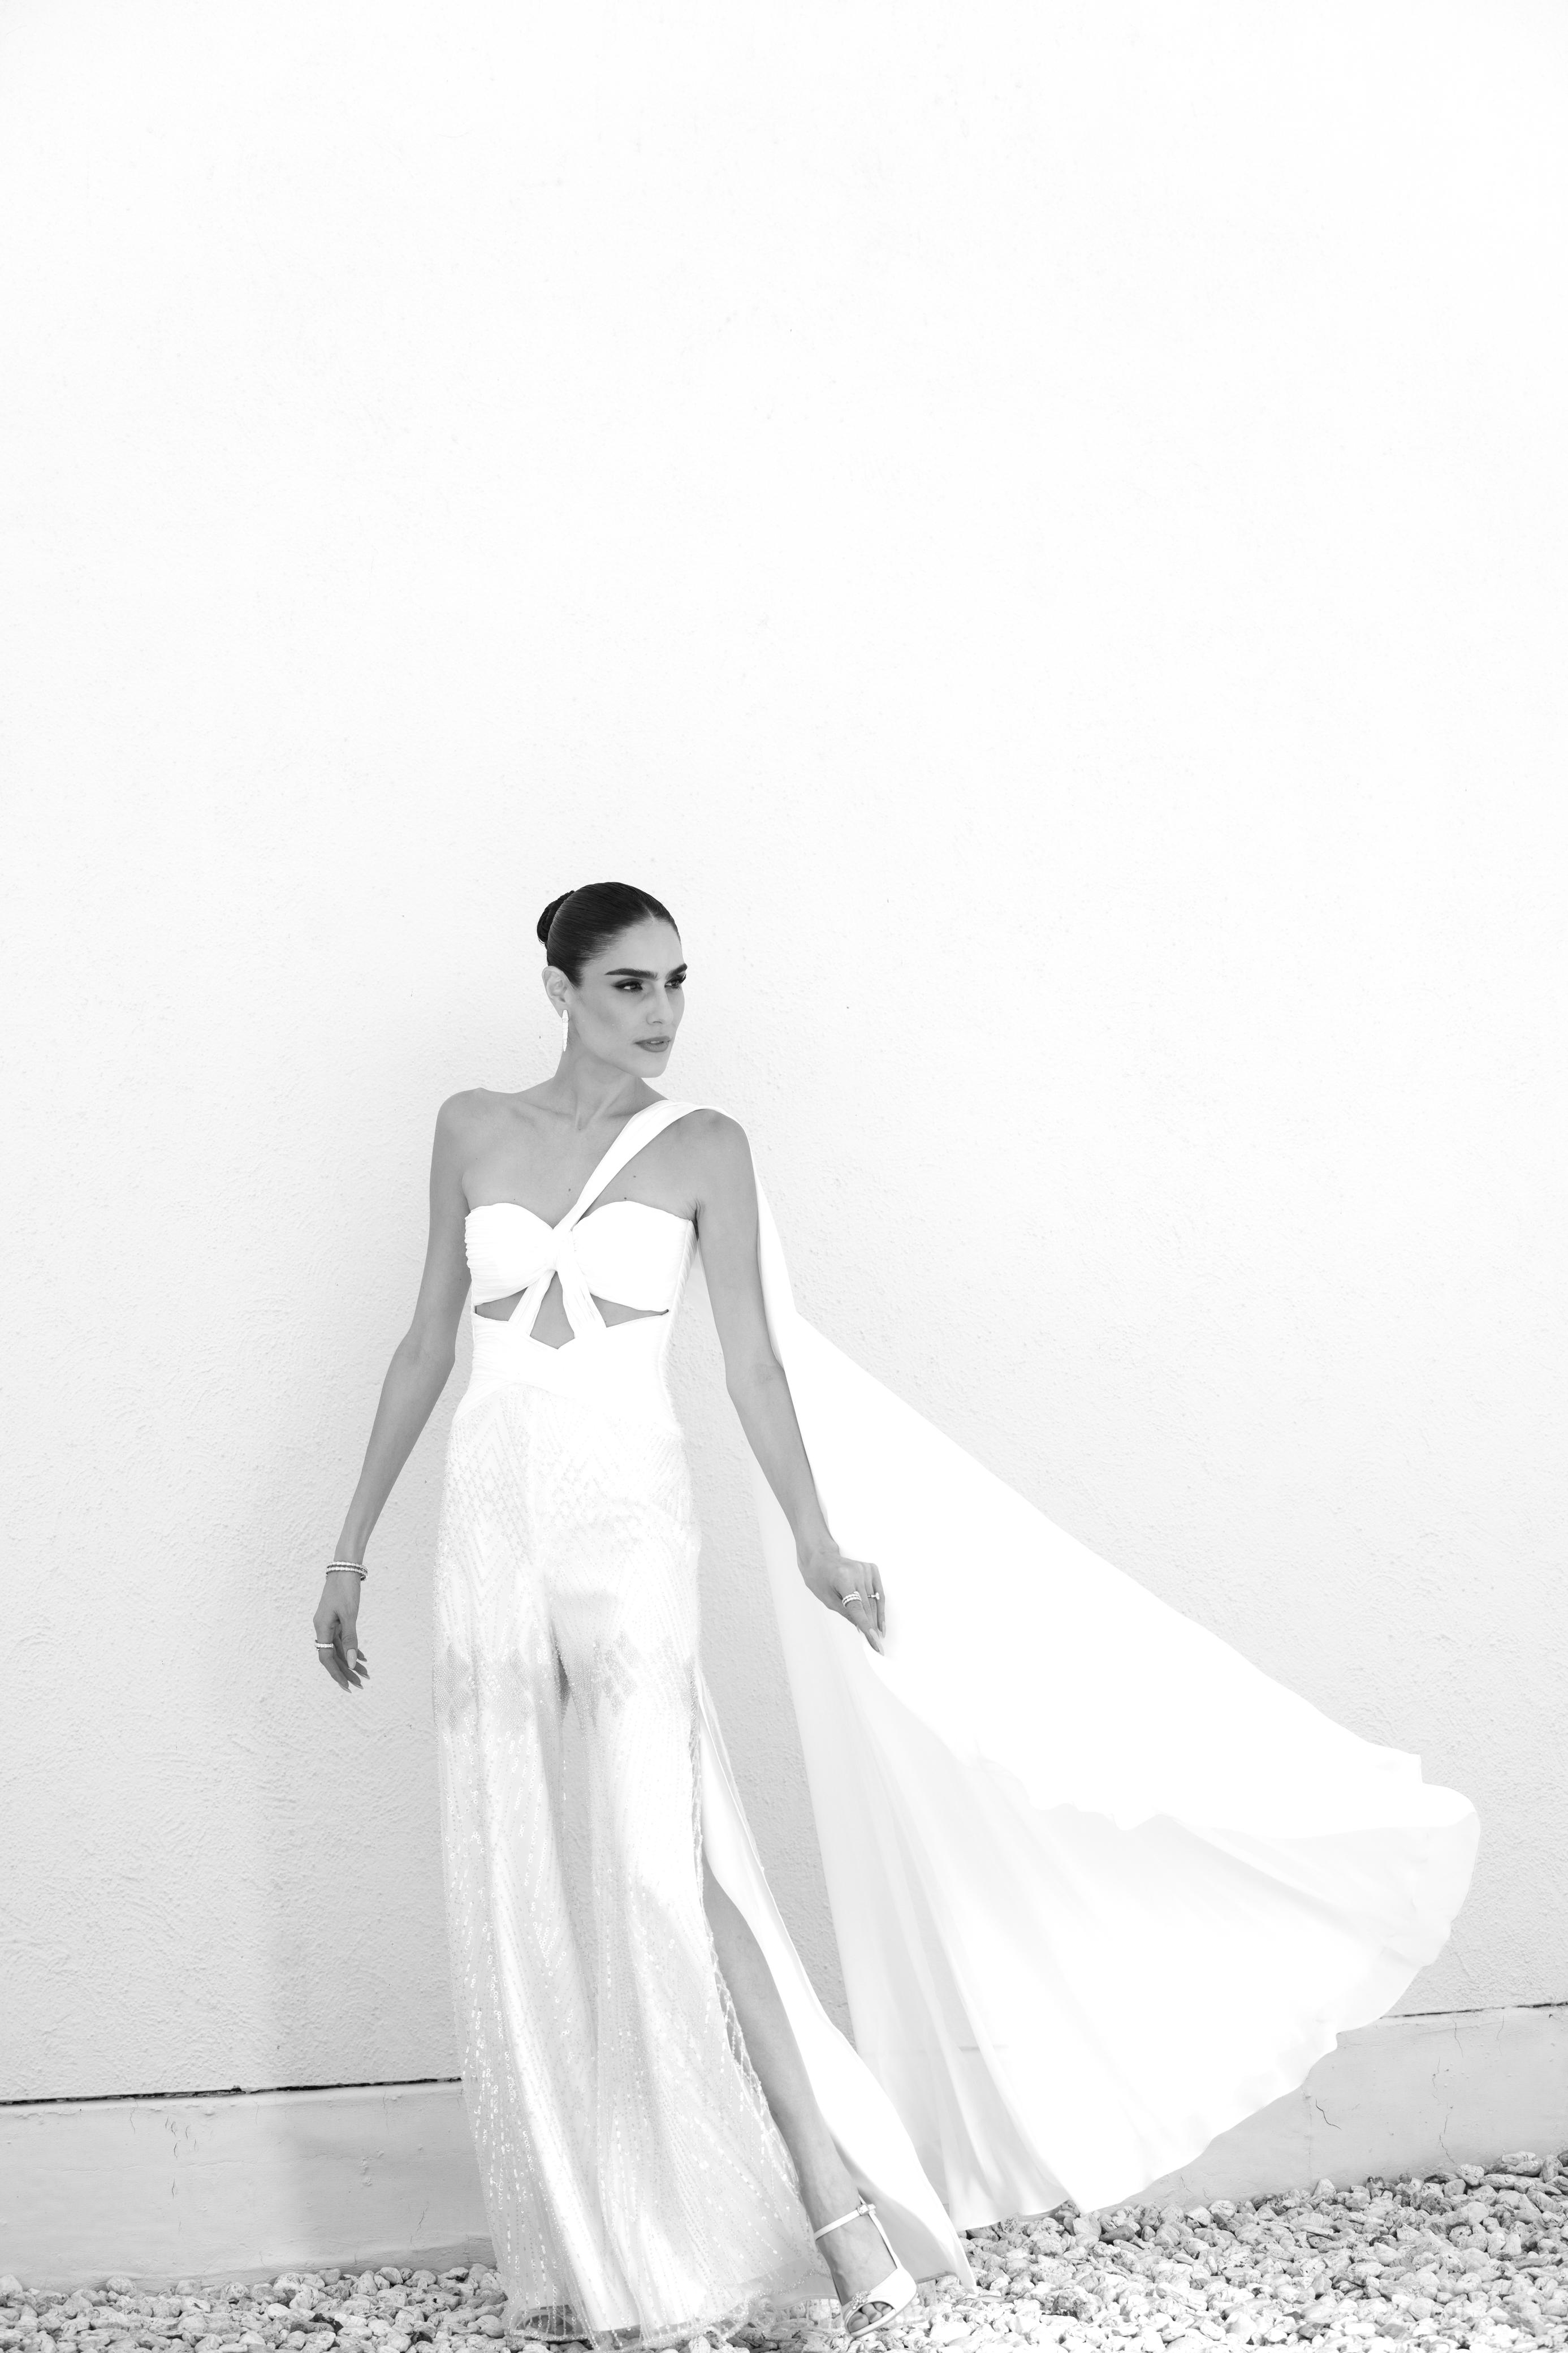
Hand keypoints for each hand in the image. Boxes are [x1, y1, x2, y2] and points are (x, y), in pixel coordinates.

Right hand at [314, 1571, 370, 1691]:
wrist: (345, 1567)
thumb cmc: (346, 1588)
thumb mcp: (350, 1615)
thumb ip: (350, 1639)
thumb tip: (351, 1663)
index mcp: (322, 1628)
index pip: (327, 1658)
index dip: (336, 1674)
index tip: (347, 1686)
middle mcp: (323, 1628)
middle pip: (333, 1656)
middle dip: (346, 1671)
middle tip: (360, 1685)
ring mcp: (329, 1624)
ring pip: (339, 1648)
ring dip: (351, 1661)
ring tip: (365, 1674)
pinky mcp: (336, 1619)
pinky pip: (342, 1639)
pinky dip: (352, 1649)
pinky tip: (362, 1658)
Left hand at [799, 1541, 884, 1654]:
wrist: (820, 1557)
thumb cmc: (819, 1577)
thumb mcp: (827, 1599)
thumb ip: (846, 1613)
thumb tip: (862, 1627)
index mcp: (843, 1579)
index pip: (858, 1608)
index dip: (867, 1627)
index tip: (875, 1642)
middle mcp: (857, 1572)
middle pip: (867, 1607)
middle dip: (872, 1627)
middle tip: (877, 1645)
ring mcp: (865, 1569)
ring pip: (875, 1601)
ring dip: (877, 1619)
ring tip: (878, 1636)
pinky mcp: (871, 1568)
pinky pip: (878, 1592)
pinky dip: (879, 1607)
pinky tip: (880, 1620)